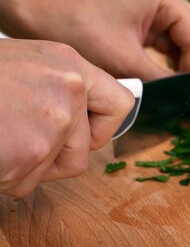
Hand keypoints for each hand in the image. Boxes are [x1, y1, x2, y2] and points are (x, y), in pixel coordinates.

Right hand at [0, 39, 134, 196]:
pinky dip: (3, 176)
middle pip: (85, 150)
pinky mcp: (32, 151)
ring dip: (25, 167)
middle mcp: (69, 87)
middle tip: (16, 137)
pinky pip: (25, 183)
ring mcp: (53, 120)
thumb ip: (56, 88)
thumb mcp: (21, 66)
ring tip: (0, 137)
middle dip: (53, 157)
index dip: (102, 127)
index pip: (120, 103)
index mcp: (68, 62)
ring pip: (55, 170)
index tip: (81, 133)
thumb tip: (81, 120)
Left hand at [13, 0, 189, 80]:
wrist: (41, 16)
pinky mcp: (147, 17)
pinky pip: (171, 41)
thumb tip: (185, 101)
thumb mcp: (124, 61)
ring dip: (186, 64)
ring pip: (188, 39)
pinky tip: (170, 80)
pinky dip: (173, 61)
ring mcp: (156, 5)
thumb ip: (161, 80)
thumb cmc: (76, 29)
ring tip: (182, 91)